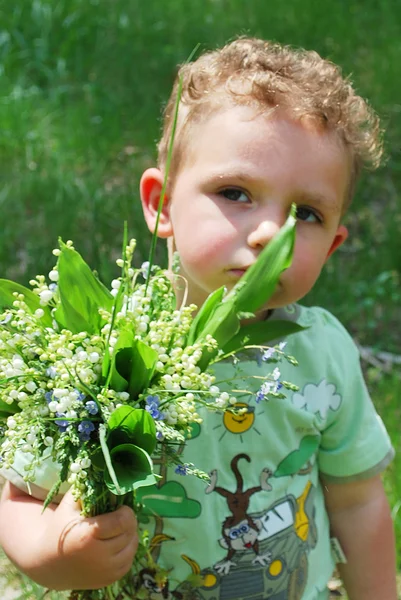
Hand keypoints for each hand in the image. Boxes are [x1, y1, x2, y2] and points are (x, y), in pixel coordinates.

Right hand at [0, 483, 138, 590]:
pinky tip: (114, 542)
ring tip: (115, 528)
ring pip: (133, 545)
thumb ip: (87, 483)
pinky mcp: (111, 579)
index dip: (124, 510)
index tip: (118, 506)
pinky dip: (126, 547)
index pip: (124, 520)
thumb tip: (103, 459)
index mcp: (87, 536)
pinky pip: (130, 558)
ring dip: (128, 534)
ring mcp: (106, 572)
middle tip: (117, 515)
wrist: (50, 562)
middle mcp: (99, 558)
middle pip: (131, 531)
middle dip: (126, 521)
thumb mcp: (71, 503)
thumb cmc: (62, 525)